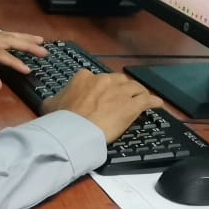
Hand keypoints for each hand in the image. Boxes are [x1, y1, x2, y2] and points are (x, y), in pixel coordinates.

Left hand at [0, 30, 46, 90]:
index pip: (1, 54)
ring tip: (40, 40)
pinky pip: (0, 36)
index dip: (15, 62)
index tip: (29, 70)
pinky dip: (13, 38)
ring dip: (22, 38)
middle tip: (45, 50)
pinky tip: (19, 39)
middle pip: (7, 39)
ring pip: (5, 35)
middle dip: (27, 44)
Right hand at [42, 71, 159, 142]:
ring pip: (134, 88)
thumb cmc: (62, 118)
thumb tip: (52, 102)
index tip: (101, 95)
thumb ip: (55, 99)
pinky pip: (147, 100)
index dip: (100, 87)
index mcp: (84, 78)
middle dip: (121, 87)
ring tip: (142, 97)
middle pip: (118, 80)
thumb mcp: (50, 104)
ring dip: (139, 92)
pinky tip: (157, 104)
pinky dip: (153, 101)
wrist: (76, 129)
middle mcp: (104, 80)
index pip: (95, 79)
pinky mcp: (132, 105)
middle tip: (122, 97)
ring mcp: (120, 92)